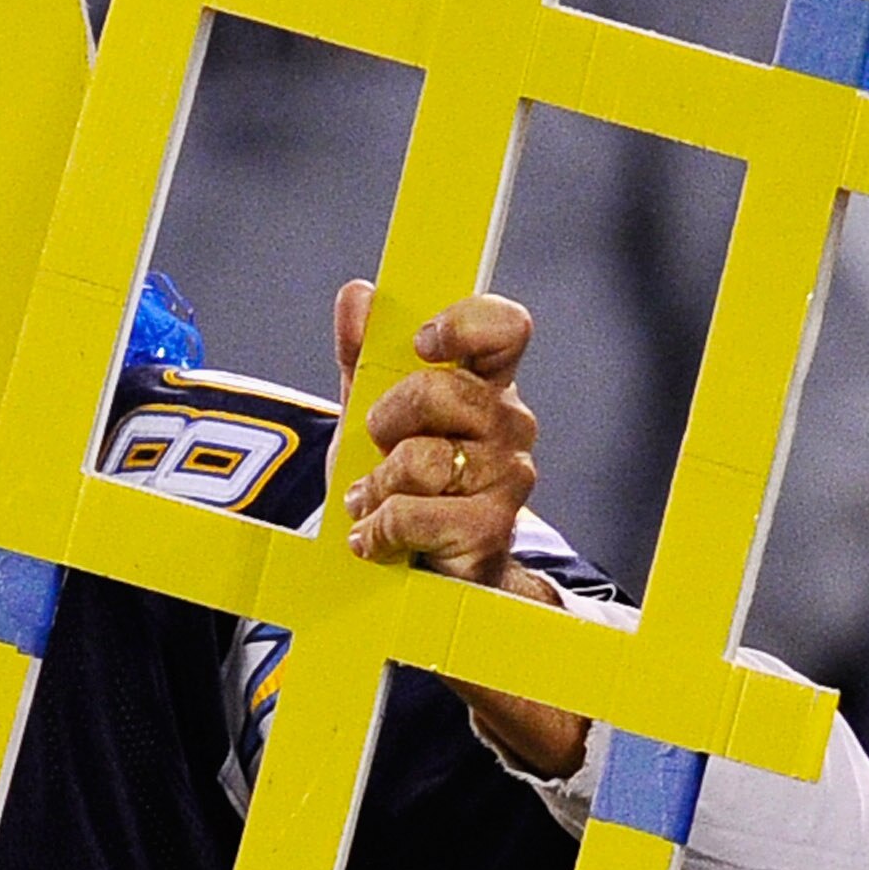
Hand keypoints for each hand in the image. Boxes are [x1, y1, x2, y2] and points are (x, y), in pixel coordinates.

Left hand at [334, 281, 589, 776]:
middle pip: (442, 390)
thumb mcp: (367, 417)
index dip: (466, 323)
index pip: (506, 328)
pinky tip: (377, 538)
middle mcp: (510, 426)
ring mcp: (509, 480)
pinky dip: (379, 528)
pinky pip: (416, 514)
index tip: (422, 341)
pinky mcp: (491, 532)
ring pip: (422, 458)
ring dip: (378, 485)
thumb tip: (358, 293)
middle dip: (387, 419)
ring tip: (374, 502)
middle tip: (378, 447)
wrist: (412, 576)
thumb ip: (362, 356)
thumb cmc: (399, 487)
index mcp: (487, 385)